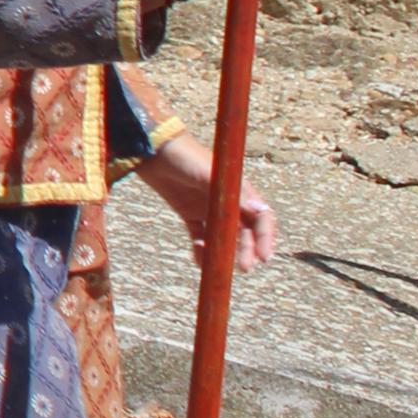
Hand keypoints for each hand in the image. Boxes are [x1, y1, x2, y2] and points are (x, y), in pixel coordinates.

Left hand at [135, 140, 278, 270]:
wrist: (152, 149)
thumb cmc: (185, 156)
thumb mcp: (210, 174)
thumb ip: (234, 192)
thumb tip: (262, 210)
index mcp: (239, 190)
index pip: (260, 217)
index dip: (265, 237)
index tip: (264, 257)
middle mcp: (227, 201)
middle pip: (243, 231)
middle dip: (246, 250)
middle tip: (243, 268)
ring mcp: (208, 207)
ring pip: (222, 236)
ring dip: (223, 252)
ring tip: (216, 265)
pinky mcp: (188, 212)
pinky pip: (199, 235)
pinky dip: (201, 250)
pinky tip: (199, 261)